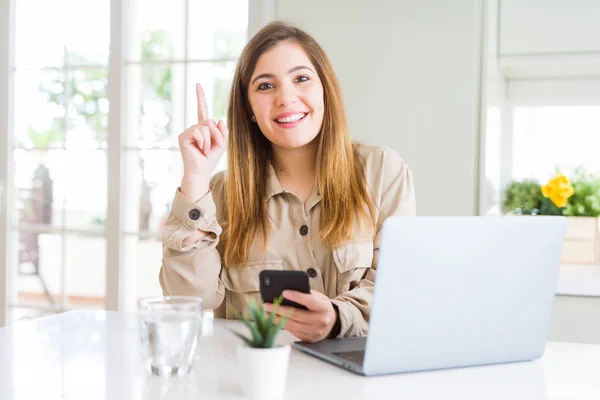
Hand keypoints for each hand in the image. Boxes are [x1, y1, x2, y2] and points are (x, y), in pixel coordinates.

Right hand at [178, 83, 228, 199]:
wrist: (202, 170)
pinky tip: (200, 149)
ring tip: (206, 150)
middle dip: (217, 134)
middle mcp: (194, 127)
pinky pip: (198, 132)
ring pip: (205, 126)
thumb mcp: (222, 143)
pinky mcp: (183, 136)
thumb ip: (223, 131)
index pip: (202, 109)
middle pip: (209, 121)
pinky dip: (204, 142)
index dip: (200, 97)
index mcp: (203, 128)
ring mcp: (188, 131)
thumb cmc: (211, 158)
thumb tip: (218, 120)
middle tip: (217, 146)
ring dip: (210, 140)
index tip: (197, 84)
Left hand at [264, 290, 337, 342]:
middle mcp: (320, 321)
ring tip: (265, 312)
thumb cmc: (322, 307)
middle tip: (266, 305)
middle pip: (297, 315)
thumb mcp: (319, 297)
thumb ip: (307, 294)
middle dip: (279, 310)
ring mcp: (314, 332)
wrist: (332, 323)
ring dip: (276, 319)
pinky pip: (292, 332)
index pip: (309, 301)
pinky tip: (273, 319)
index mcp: (324, 308)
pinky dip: (281, 325)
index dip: (296, 297)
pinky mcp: (308, 339)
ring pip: (292, 325)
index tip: (284, 292)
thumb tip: (288, 292)